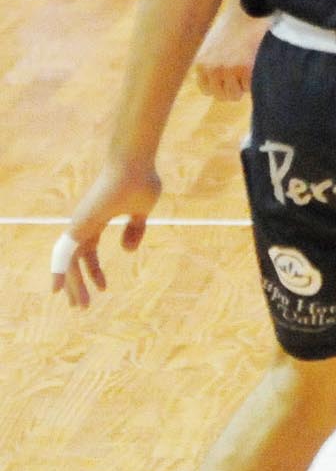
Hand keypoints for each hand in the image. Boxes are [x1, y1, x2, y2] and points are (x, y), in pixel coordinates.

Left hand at [50, 162, 161, 309]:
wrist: (133, 163)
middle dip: (78, 284)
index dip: (94, 271)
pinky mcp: (79, 224)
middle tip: (80, 307)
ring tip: (79, 306)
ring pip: (69, 261)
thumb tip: (127, 251)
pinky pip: (66, 253)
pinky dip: (60, 271)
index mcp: (97, 220)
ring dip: (72, 285)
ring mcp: (79, 224)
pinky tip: (58, 289)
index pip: (88, 251)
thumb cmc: (140, 180)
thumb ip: (135, 229)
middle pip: (74, 260)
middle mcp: (83, 224)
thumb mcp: (142, 210)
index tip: (104, 288)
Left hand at [194, 2, 270, 99]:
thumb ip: (211, 63)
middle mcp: (212, 68)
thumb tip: (216, 85)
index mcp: (202, 62)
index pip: (207, 90)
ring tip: (249, 67)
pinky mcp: (245, 69)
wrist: (249, 10)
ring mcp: (228, 70)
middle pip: (222, 95)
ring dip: (244, 85)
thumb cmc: (234, 25)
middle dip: (233, 87)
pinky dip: (255, 79)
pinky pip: (250, 87)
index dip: (220, 86)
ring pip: (236, 94)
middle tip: (242, 72)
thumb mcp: (212, 44)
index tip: (229, 78)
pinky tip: (255, 63)